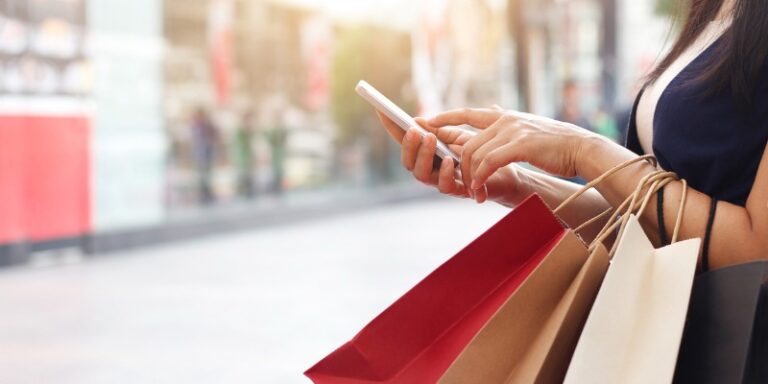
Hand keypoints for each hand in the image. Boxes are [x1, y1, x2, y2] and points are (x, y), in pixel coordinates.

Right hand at [376, 111, 519, 202]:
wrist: (508, 169)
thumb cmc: (483, 150)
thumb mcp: (462, 135)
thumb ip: (442, 128)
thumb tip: (419, 120)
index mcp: (429, 153)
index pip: (406, 141)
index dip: (392, 128)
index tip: (382, 110)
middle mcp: (431, 169)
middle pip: (408, 162)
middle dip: (408, 145)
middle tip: (414, 130)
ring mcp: (442, 181)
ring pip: (421, 175)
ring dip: (424, 156)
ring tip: (430, 139)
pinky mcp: (459, 191)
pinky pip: (445, 186)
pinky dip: (445, 173)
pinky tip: (449, 160)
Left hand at [427, 108, 598, 193]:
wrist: (581, 148)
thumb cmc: (555, 144)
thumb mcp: (526, 127)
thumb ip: (507, 122)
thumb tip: (493, 107)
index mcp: (504, 116)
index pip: (466, 113)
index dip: (444, 118)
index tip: (424, 122)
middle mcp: (504, 121)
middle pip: (466, 143)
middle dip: (459, 166)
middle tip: (461, 184)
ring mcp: (511, 131)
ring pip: (475, 154)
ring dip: (470, 177)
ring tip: (474, 192)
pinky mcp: (520, 145)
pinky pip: (489, 162)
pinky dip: (480, 177)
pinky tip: (480, 189)